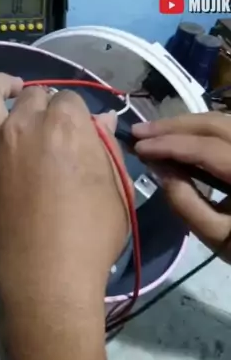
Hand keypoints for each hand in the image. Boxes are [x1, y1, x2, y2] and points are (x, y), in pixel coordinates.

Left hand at [0, 73, 129, 359]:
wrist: (42, 282)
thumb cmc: (89, 241)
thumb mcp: (115, 194)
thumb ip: (105, 151)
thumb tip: (100, 122)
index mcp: (66, 126)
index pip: (70, 100)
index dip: (75, 113)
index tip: (77, 128)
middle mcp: (23, 125)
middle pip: (31, 96)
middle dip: (42, 104)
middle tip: (46, 123)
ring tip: (6, 91)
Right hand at [132, 113, 230, 261]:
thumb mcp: (218, 237)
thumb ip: (185, 203)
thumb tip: (158, 168)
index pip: (207, 149)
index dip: (170, 144)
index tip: (138, 146)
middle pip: (216, 124)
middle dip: (174, 126)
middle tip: (138, 132)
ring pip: (223, 122)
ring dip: (186, 125)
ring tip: (154, 134)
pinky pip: (228, 132)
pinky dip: (202, 132)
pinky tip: (179, 139)